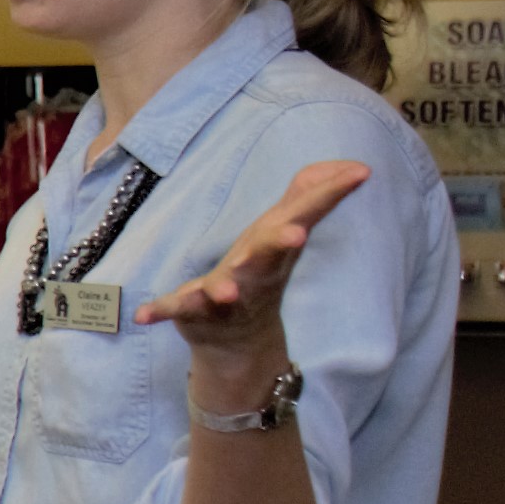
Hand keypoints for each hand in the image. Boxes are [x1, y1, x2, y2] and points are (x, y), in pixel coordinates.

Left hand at [140, 158, 366, 368]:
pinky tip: (143, 315)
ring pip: (227, 289)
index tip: (361, 172)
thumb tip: (353, 165)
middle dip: (281, 244)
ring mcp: (225, 295)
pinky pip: (176, 311)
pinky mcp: (193, 313)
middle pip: (271, 254)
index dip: (332, 193)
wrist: (237, 338)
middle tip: (296, 235)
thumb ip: (311, 194)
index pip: (307, 214)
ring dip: (225, 288)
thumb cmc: (263, 270)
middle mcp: (257, 271)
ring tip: (224, 290)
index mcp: (277, 244)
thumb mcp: (286, 229)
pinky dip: (161, 311)